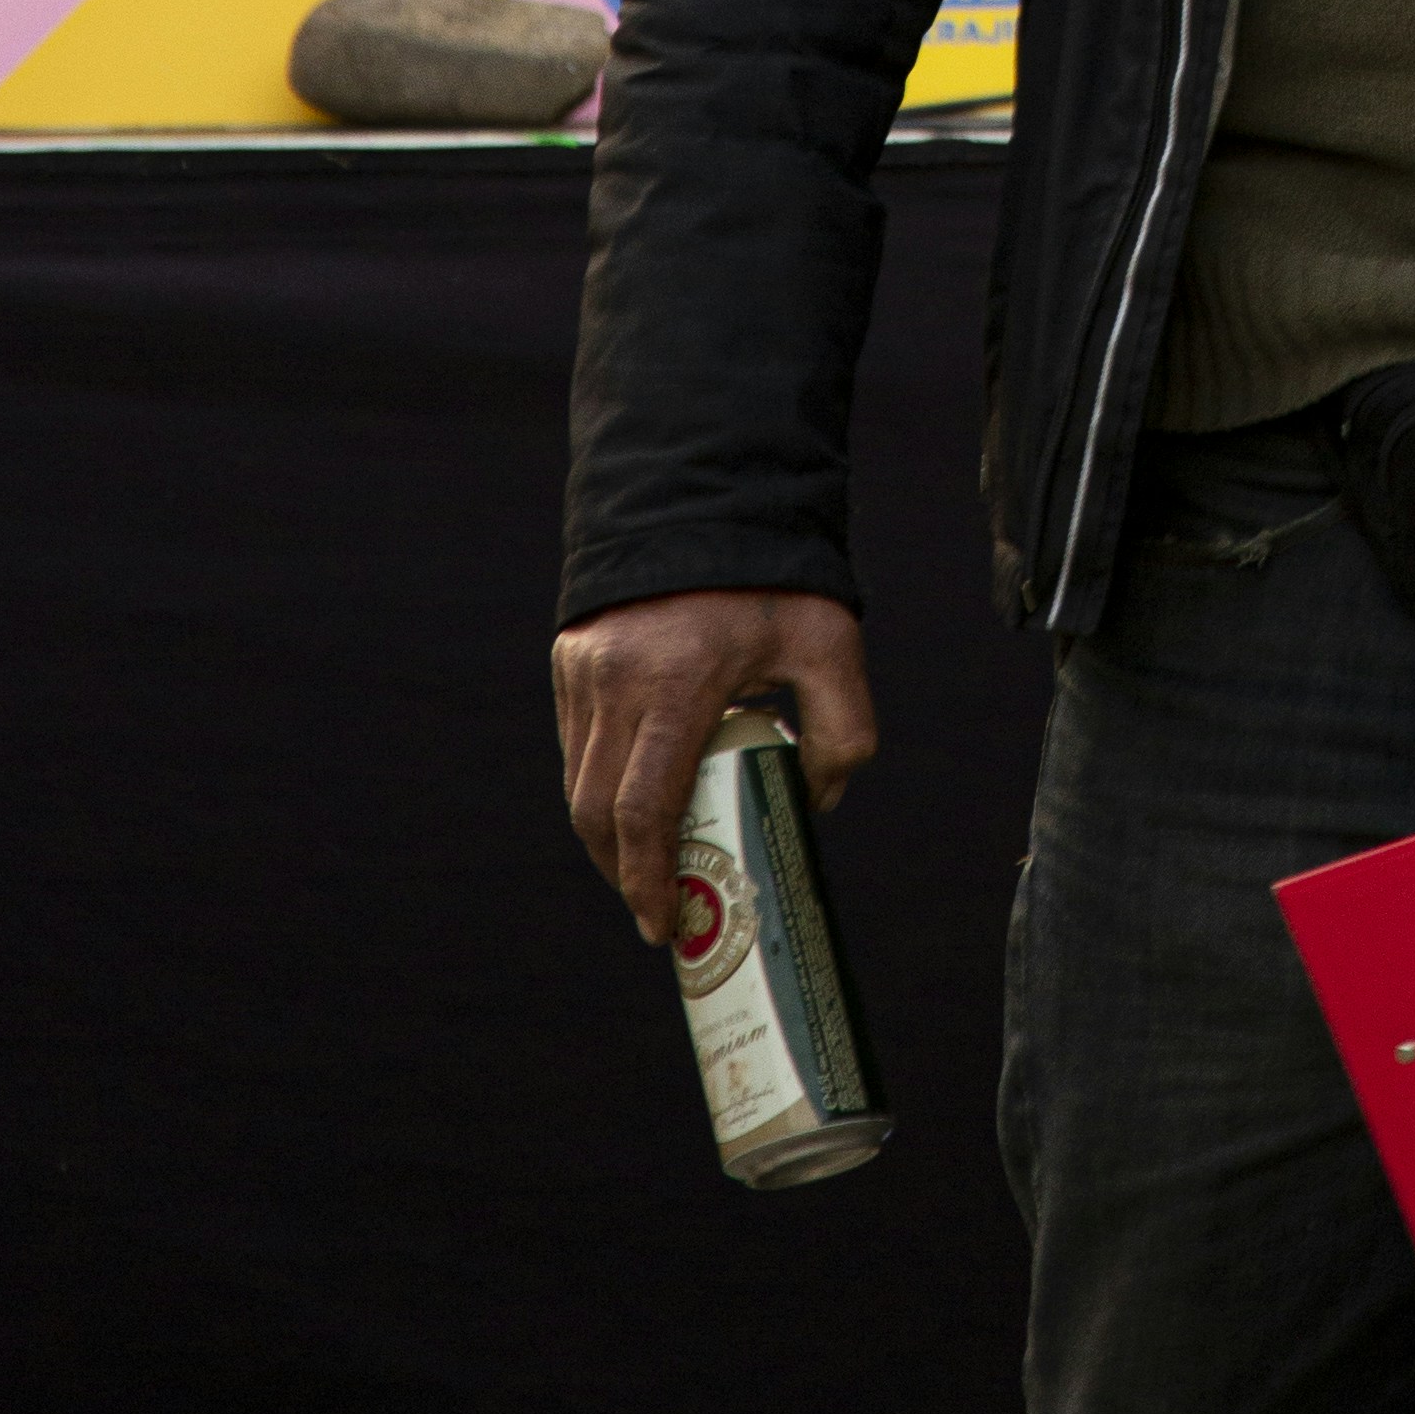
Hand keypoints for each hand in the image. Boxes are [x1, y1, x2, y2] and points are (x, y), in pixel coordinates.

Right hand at [552, 588, 876, 943]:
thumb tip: (816, 801)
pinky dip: (597, 783)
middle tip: (659, 909)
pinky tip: (633, 800)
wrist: (712, 489)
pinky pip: (575, 742)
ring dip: (606, 835)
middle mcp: (617, 678)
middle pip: (596, 811)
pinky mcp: (571, 656)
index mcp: (677, 681)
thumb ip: (844, 728)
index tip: (662, 924)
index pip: (642, 810)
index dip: (647, 880)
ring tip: (648, 864)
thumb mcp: (830, 643)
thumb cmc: (777, 575)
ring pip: (578, 780)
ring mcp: (584, 667)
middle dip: (623, 874)